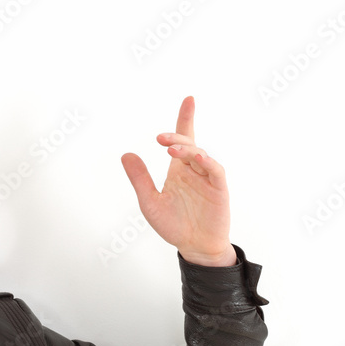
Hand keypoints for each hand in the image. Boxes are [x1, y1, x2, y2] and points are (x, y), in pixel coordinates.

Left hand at [120, 96, 235, 266]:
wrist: (194, 247)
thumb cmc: (173, 225)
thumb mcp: (149, 202)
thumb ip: (140, 179)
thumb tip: (126, 154)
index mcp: (179, 170)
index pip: (183, 139)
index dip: (186, 119)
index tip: (189, 98)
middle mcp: (194, 170)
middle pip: (189, 145)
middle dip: (177, 137)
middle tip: (159, 138)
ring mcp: (208, 178)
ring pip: (200, 155)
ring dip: (186, 149)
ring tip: (170, 149)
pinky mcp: (219, 190)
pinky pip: (215, 171)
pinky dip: (208, 162)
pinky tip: (198, 158)